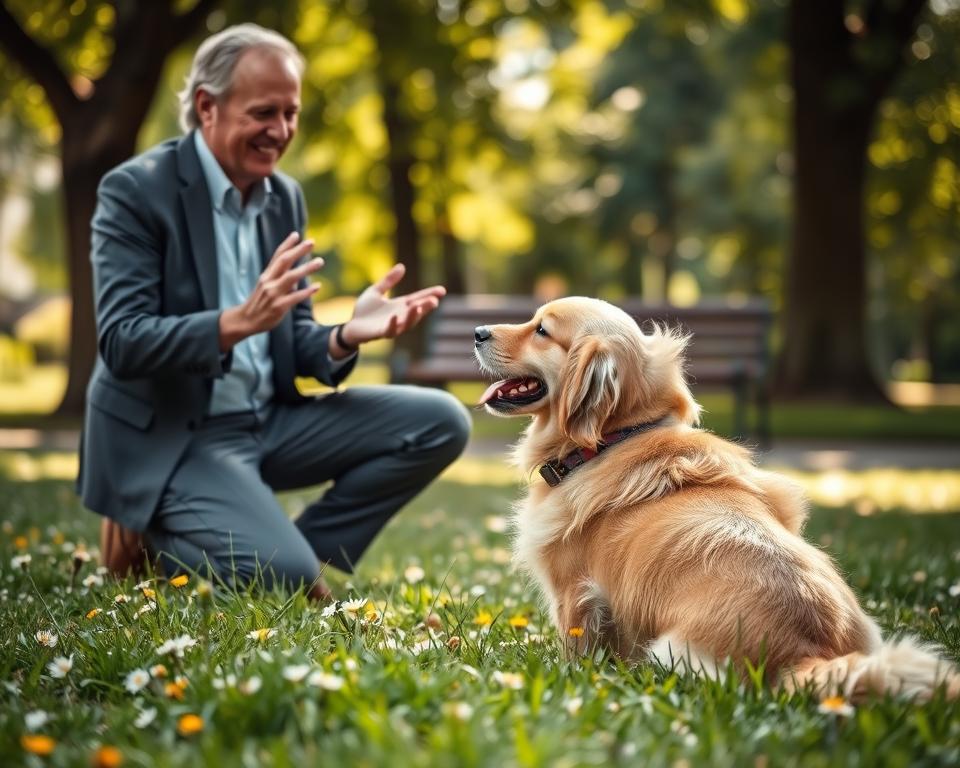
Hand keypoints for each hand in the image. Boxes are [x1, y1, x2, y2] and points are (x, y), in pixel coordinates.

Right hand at [219, 232, 322, 349]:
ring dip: (306, 268)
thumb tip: (298, 278)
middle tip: (311, 242)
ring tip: (320, 261)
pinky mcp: (278, 307)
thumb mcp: (267, 288)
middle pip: (284, 261)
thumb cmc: (260, 303)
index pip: (277, 256)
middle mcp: (269, 281)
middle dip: (298, 250)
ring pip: (291, 277)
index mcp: (267, 275)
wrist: (246, 320)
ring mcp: (273, 293)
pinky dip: (306, 291)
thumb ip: (281, 280)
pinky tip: (317, 287)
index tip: (296, 234)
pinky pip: (294, 297)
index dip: (287, 244)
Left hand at [338, 264, 444, 348]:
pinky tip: (395, 316)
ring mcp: (391, 326)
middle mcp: (399, 316)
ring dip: (413, 316)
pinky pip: (389, 330)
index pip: (418, 299)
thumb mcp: (376, 291)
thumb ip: (388, 281)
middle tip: (435, 300)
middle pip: (416, 312)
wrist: (351, 327)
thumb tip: (402, 266)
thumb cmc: (364, 311)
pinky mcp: (380, 333)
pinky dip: (393, 324)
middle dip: (425, 307)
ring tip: (419, 307)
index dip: (429, 294)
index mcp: (400, 306)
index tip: (442, 290)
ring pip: (406, 323)